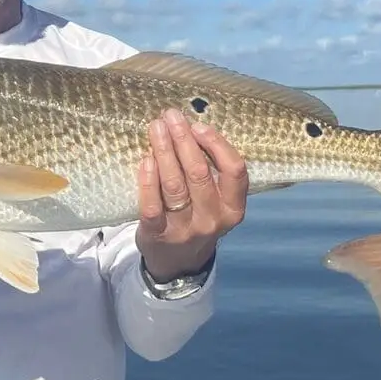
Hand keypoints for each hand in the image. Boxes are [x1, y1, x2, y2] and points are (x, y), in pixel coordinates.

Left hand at [136, 109, 248, 281]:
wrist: (178, 262)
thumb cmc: (198, 217)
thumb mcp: (217, 202)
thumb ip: (212, 172)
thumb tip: (191, 128)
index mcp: (233, 208)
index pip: (234, 171)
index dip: (217, 144)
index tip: (198, 126)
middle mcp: (213, 220)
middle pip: (199, 174)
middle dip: (184, 140)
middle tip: (171, 117)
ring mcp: (185, 229)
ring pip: (175, 185)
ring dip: (164, 152)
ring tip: (156, 128)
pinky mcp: (158, 235)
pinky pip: (152, 205)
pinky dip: (148, 181)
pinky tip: (146, 160)